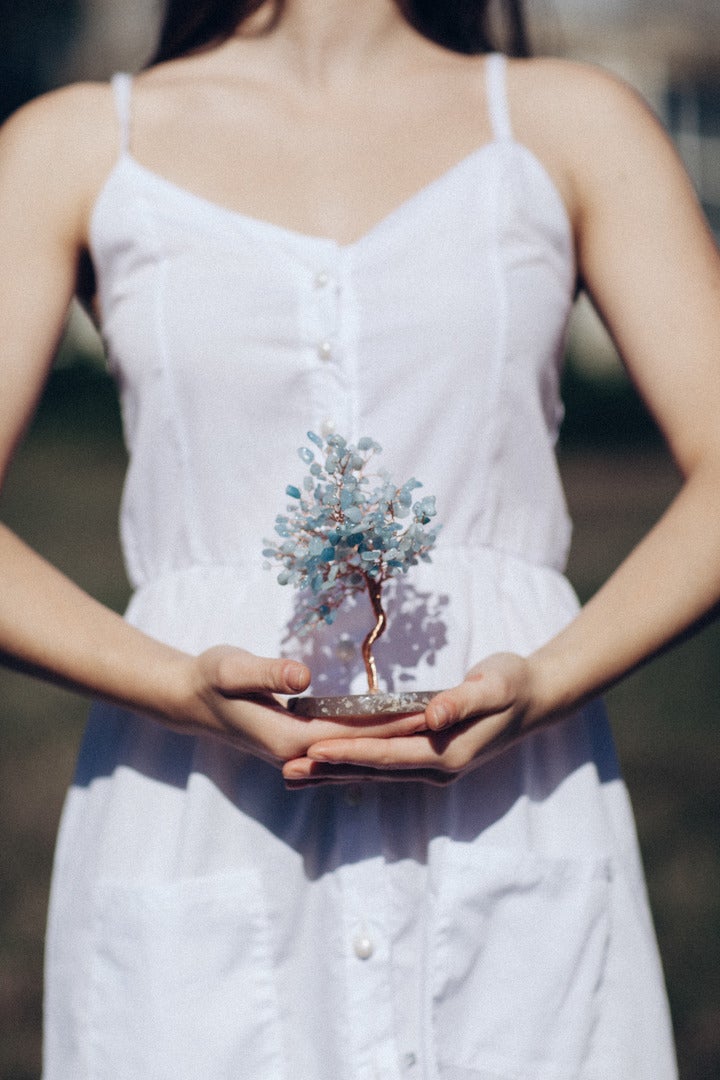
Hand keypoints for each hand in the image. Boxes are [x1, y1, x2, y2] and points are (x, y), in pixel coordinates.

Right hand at [171, 645, 428, 768]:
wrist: (188, 698)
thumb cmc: (210, 677)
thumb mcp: (232, 668)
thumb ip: (266, 673)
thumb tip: (302, 678)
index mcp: (289, 738)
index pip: (354, 733)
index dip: (392, 721)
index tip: (429, 709)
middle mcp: (298, 752)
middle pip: (363, 744)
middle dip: (405, 731)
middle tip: (449, 713)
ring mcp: (299, 750)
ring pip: (356, 745)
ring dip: (393, 733)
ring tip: (435, 718)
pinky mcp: (299, 741)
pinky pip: (345, 740)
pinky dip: (372, 731)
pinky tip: (396, 721)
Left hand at [282, 653, 540, 786]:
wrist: (535, 699)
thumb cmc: (512, 684)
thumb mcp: (493, 685)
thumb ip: (462, 700)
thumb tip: (434, 717)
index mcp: (448, 752)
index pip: (389, 755)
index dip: (351, 752)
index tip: (314, 750)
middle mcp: (437, 768)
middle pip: (373, 772)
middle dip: (329, 771)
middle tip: (285, 770)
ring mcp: (432, 767)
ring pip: (374, 773)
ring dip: (333, 774)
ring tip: (293, 775)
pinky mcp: (429, 759)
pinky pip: (383, 766)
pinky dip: (353, 765)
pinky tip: (328, 764)